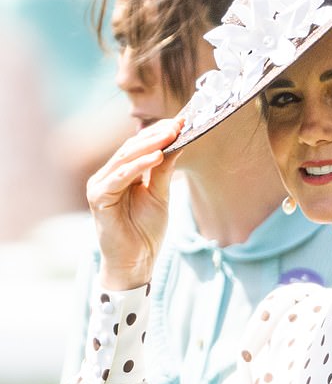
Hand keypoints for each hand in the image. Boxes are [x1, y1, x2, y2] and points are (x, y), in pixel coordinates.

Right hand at [86, 118, 182, 289]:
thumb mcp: (159, 194)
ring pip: (125, 158)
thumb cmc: (145, 231)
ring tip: (170, 135)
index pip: (138, 146)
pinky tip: (156, 157)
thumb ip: (163, 170)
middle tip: (177, 124)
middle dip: (155, 135)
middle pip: (131, 148)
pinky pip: (120, 177)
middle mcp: (107, 176)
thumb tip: (177, 141)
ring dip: (148, 145)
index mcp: (120, 173)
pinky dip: (138, 166)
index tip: (181, 121)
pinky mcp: (99, 198)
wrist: (136, 262)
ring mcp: (100, 186)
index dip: (158, 133)